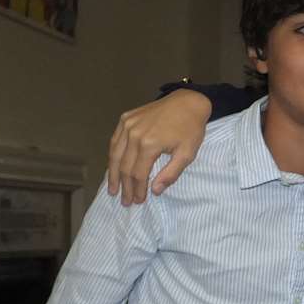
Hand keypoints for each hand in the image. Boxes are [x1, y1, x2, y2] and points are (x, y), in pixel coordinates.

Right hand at [106, 89, 213, 204]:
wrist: (188, 102)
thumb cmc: (190, 129)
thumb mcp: (187, 154)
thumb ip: (171, 174)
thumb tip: (154, 190)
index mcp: (150, 144)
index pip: (138, 174)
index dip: (137, 189)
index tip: (138, 201)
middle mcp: (134, 134)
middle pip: (124, 166)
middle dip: (124, 186)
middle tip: (124, 201)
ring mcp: (127, 124)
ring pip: (115, 154)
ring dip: (113, 173)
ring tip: (112, 188)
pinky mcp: (125, 118)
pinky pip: (115, 140)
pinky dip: (113, 155)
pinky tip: (113, 166)